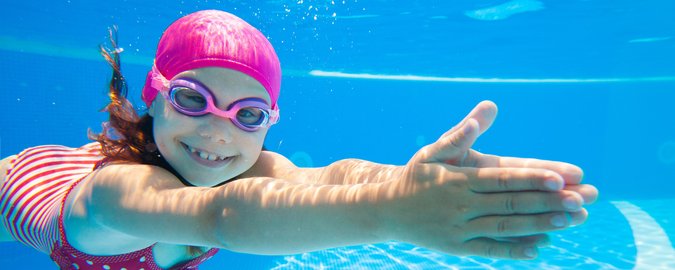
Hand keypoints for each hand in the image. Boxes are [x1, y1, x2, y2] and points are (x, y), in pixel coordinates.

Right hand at [381, 101, 597, 258]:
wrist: (385, 212)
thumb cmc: (414, 176)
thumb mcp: (432, 150)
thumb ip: (461, 133)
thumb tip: (487, 108)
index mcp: (458, 179)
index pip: (501, 178)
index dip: (532, 178)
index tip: (561, 177)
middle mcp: (460, 205)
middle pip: (510, 204)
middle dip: (547, 202)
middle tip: (580, 200)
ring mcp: (459, 229)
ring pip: (505, 228)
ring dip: (539, 225)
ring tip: (570, 220)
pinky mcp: (457, 247)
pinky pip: (490, 249)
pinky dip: (514, 250)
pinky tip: (540, 247)